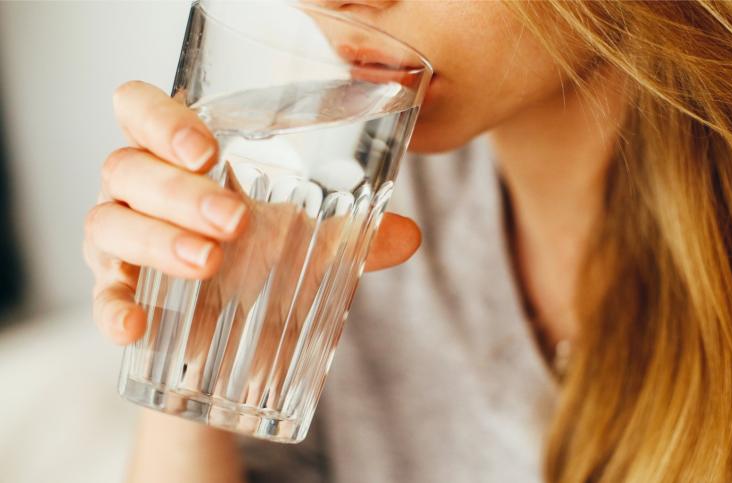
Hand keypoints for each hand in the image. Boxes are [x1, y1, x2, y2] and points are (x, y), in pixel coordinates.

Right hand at [83, 80, 420, 344]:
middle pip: (127, 166)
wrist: (236, 337)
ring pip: (108, 221)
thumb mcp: (310, 243)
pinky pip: (101, 295)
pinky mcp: (117, 292)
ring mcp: (120, 240)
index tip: (207, 150)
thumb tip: (410, 235)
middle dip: (179, 191)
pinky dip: (113, 307)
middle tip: (234, 220)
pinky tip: (136, 326)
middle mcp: (141, 189)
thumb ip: (355, 235)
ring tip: (210, 263)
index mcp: (181, 157)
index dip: (161, 118)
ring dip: (157, 240)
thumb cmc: (264, 262)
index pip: (140, 109)